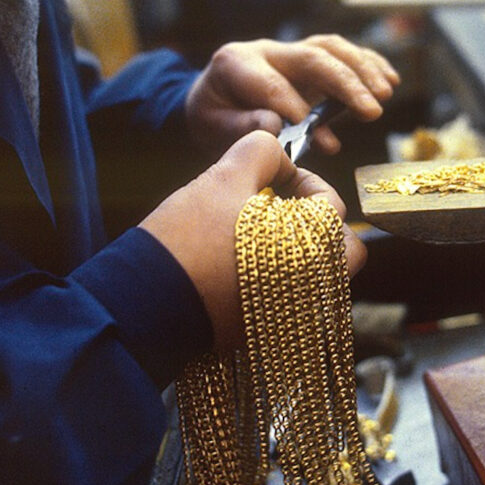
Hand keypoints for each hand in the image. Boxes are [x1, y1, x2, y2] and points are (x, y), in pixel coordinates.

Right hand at [139, 131, 365, 349]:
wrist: (145, 301)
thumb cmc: (187, 238)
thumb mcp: (223, 177)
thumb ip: (260, 151)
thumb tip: (276, 155)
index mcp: (317, 247)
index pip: (332, 204)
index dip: (302, 181)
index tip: (272, 177)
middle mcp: (317, 287)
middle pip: (339, 247)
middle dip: (313, 222)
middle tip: (276, 210)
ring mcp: (296, 316)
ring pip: (317, 274)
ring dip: (296, 248)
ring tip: (254, 234)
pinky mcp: (269, 333)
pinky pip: (292, 299)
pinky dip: (278, 277)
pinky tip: (241, 262)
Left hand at [184, 34, 398, 162]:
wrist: (212, 103)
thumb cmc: (212, 119)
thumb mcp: (213, 127)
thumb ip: (242, 125)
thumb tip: (277, 125)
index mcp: (236, 63)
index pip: (271, 84)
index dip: (293, 106)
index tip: (316, 134)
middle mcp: (267, 51)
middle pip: (312, 58)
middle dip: (345, 83)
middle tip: (372, 110)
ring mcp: (291, 53)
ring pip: (331, 49)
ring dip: (363, 70)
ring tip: (385, 93)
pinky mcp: (309, 61)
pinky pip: (341, 54)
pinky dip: (368, 63)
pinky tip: (390, 80)